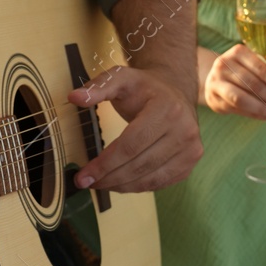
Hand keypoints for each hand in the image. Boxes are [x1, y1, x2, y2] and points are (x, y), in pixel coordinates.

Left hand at [68, 65, 202, 191]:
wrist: (174, 90)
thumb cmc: (144, 88)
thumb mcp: (120, 79)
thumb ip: (98, 87)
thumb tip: (73, 97)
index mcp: (167, 109)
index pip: (131, 144)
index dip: (105, 163)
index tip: (83, 175)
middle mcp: (185, 130)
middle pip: (140, 164)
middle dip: (110, 178)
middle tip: (86, 183)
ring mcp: (192, 148)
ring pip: (150, 179)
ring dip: (121, 186)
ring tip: (100, 184)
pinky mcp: (191, 161)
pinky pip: (161, 182)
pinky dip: (138, 187)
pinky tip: (121, 183)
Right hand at [201, 44, 265, 119]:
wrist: (215, 80)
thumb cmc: (243, 73)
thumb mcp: (258, 70)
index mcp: (239, 52)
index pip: (261, 68)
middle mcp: (224, 63)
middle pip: (253, 83)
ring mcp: (216, 80)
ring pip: (241, 97)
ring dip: (263, 108)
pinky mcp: (213, 97)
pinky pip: (235, 107)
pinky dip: (253, 113)